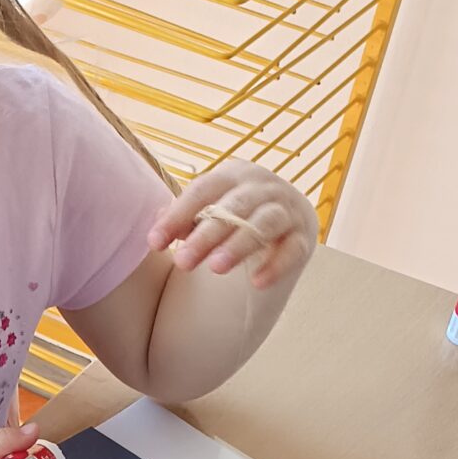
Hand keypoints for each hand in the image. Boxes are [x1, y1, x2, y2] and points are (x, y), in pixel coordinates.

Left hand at [149, 161, 317, 293]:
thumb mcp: (208, 210)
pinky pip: (292, 250)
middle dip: (206, 235)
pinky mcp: (303, 235)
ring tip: (216, 268)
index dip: (178, 215)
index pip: (203, 190)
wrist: (286, 214)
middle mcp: (262, 187)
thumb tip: (156, 231)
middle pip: (234, 207)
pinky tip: (257, 283)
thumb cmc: (235, 213)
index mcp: (233, 175)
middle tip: (182, 262)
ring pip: (264, 223)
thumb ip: (184, 220)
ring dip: (239, 245)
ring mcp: (286, 209)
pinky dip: (276, 265)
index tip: (154, 243)